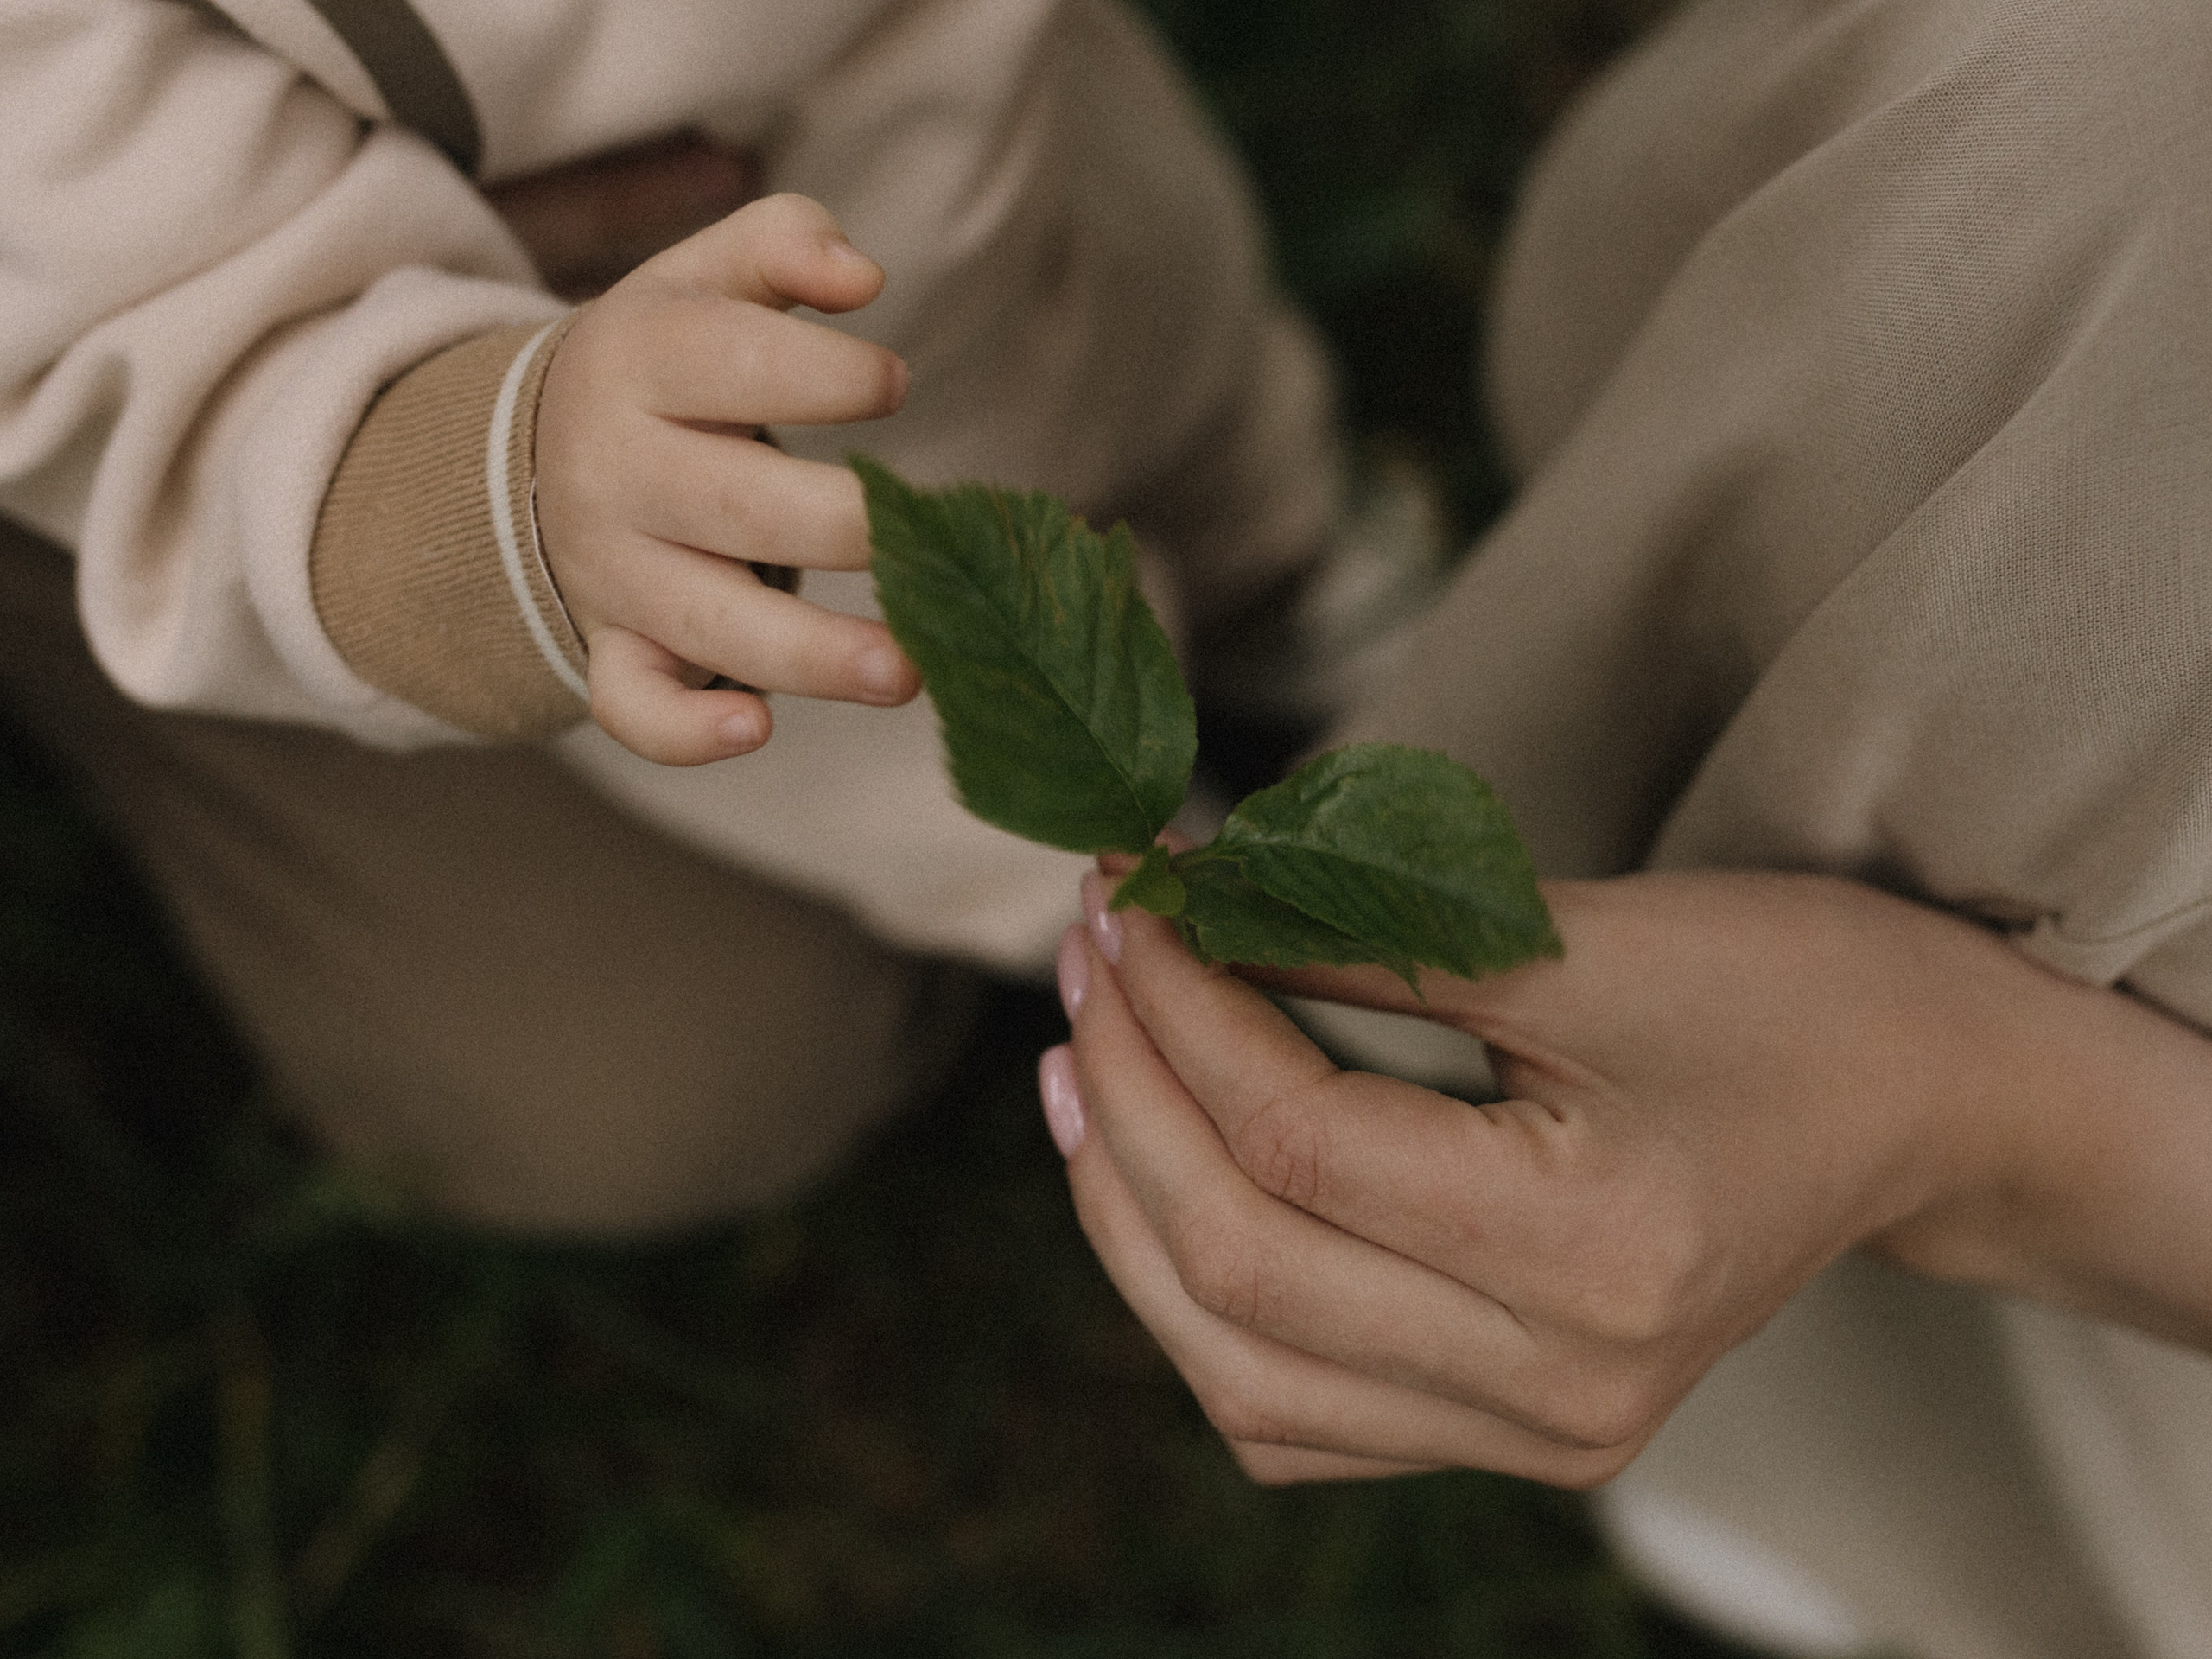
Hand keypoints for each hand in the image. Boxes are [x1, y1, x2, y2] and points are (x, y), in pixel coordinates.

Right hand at [534, 193, 920, 764]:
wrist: (542, 452)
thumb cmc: (670, 361)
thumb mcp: (706, 277)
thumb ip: (785, 243)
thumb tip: (861, 276)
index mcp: (640, 361)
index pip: (730, 363)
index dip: (824, 376)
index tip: (893, 385)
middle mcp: (617, 471)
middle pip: (734, 504)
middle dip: (842, 525)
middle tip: (927, 539)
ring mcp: (613, 573)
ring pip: (707, 622)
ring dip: (813, 655)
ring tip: (910, 671)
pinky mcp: (616, 648)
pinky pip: (631, 706)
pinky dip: (684, 733)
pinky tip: (756, 729)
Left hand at [1043, 866, 2187, 1486]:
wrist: (1921, 1098)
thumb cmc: (1783, 987)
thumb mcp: (1572, 938)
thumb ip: (1354, 940)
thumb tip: (1170, 910)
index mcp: (1598, 1253)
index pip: (1297, 1144)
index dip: (1179, 1011)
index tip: (1124, 895)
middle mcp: (1563, 1388)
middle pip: (1242, 1271)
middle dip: (1128, 1100)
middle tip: (1087, 959)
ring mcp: (1539, 1436)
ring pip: (1240, 1371)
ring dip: (1127, 1215)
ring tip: (1082, 1072)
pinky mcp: (1517, 1437)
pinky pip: (1294, 1418)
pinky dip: (1197, 1307)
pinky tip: (1155, 1191)